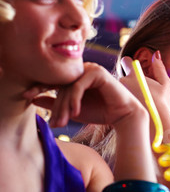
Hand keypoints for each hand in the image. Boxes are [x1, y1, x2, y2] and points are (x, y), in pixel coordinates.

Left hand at [26, 62, 143, 127]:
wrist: (123, 116)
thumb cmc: (100, 112)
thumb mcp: (72, 110)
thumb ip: (55, 103)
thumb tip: (32, 99)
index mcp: (75, 76)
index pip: (54, 80)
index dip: (39, 87)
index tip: (25, 96)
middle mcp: (81, 69)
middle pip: (60, 85)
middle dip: (56, 106)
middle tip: (54, 122)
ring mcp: (90, 69)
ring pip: (69, 86)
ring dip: (65, 105)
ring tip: (64, 120)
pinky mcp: (98, 72)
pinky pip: (79, 86)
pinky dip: (75, 100)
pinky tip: (75, 112)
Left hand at [119, 54, 169, 112]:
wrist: (154, 123)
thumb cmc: (162, 104)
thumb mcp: (166, 84)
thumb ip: (160, 68)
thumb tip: (156, 54)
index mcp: (134, 74)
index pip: (126, 61)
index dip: (129, 63)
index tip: (134, 69)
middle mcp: (123, 81)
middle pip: (123, 76)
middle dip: (129, 81)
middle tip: (139, 90)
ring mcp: (118, 93)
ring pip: (120, 88)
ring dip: (126, 91)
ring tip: (137, 101)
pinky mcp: (115, 103)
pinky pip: (117, 98)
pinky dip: (122, 100)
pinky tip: (131, 108)